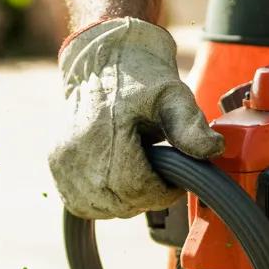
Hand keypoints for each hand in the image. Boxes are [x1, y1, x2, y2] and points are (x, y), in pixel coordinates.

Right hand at [50, 17, 224, 219]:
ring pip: (100, 208)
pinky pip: (81, 203)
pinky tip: (117, 181)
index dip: (162, 192)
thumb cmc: (140, 77)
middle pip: (118, 203)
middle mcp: (76, 153)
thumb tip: (213, 150)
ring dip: (125, 201)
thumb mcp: (172, 94)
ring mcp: (62, 162)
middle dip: (146, 196)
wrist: (102, 60)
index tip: (175, 179)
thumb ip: (190, 125)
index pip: (135, 189)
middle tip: (159, 175)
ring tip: (138, 173)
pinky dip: (103, 201)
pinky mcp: (56, 167)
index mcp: (103, 134)